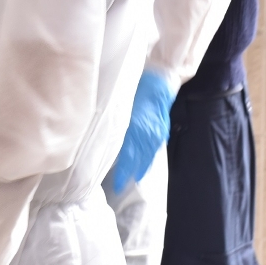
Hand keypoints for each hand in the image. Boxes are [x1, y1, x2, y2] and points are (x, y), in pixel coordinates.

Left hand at [112, 71, 176, 193]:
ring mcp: (157, 133)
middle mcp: (147, 134)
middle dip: (128, 174)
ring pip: (147, 157)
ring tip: (132, 179)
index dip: (122, 172)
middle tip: (119, 187)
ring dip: (139, 169)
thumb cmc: (138, 85)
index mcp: (136, 128)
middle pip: (137, 160)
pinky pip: (154, 150)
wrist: (162, 77)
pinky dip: (148, 159)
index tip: (116, 185)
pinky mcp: (162, 130)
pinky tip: (144, 165)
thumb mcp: (122, 103)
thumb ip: (115, 121)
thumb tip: (103, 136)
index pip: (127, 157)